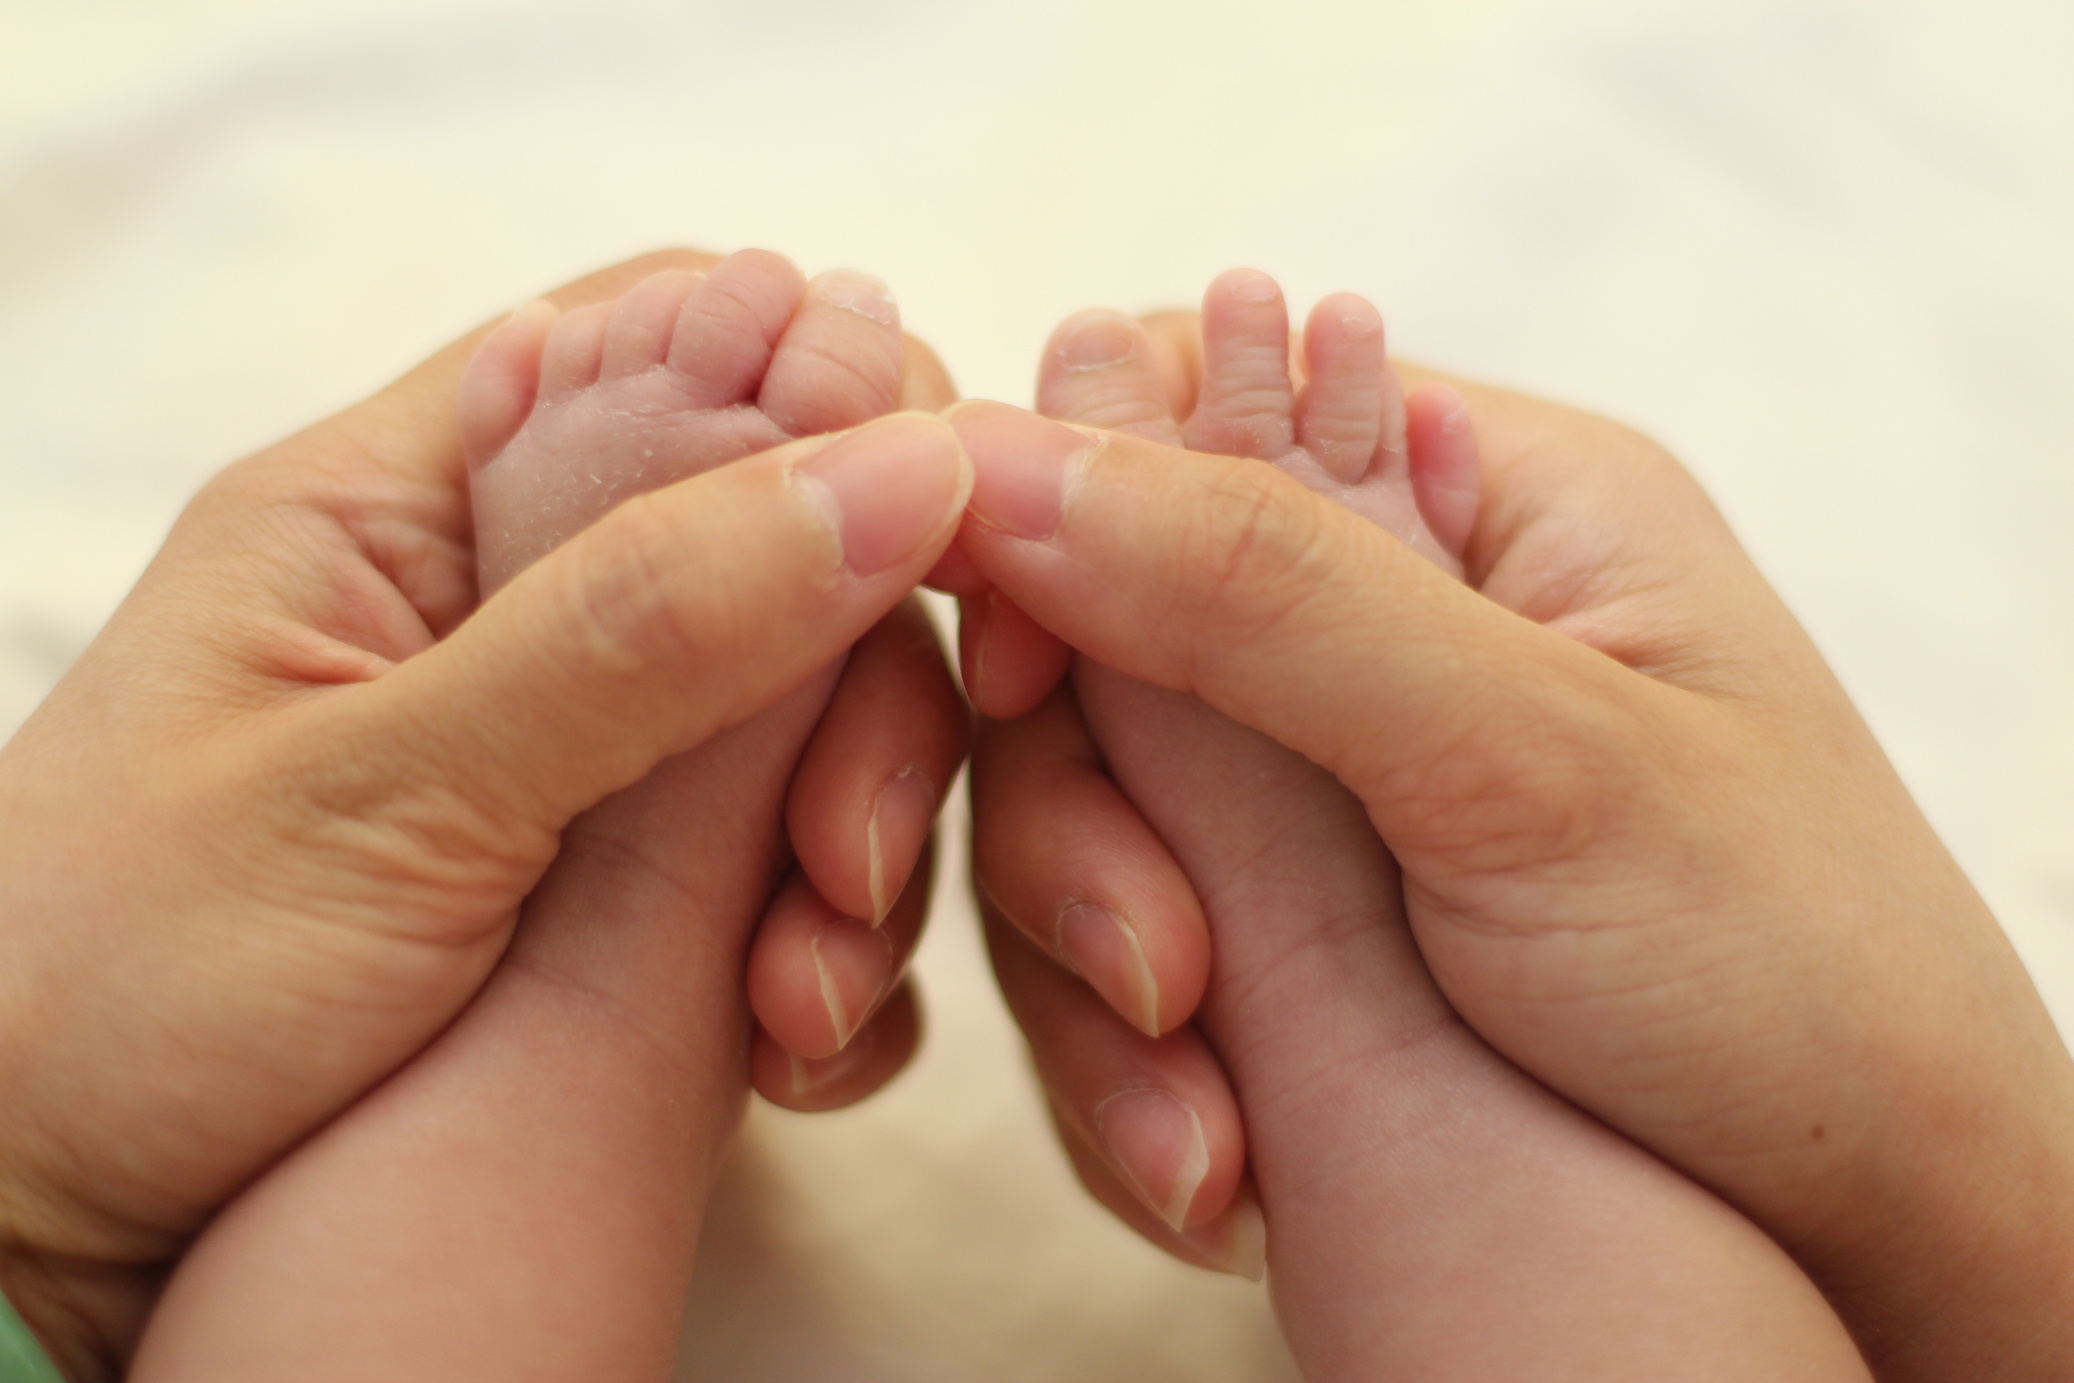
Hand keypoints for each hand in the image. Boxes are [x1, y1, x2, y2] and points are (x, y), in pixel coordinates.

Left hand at [0, 251, 970, 1377]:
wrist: (20, 1237)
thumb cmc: (113, 990)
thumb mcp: (382, 795)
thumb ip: (643, 622)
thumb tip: (898, 460)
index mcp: (408, 498)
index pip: (679, 338)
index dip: (840, 404)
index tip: (942, 542)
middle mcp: (509, 599)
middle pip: (784, 548)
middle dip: (862, 702)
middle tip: (844, 866)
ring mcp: (575, 748)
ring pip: (810, 719)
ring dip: (852, 852)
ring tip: (797, 1008)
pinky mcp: (617, 887)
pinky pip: (781, 864)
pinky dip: (818, 947)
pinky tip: (791, 1045)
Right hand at [956, 374, 2073, 1382]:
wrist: (1894, 1234)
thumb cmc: (1791, 978)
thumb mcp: (1533, 765)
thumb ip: (1270, 594)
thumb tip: (1011, 461)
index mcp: (1487, 485)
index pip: (1180, 402)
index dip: (1049, 523)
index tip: (1018, 690)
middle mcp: (1405, 607)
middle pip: (1108, 635)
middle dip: (1084, 826)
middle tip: (1164, 985)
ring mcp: (1350, 761)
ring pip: (1109, 806)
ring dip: (1108, 975)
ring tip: (1209, 1150)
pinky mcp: (1313, 904)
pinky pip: (1147, 924)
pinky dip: (1148, 1051)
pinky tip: (1219, 1161)